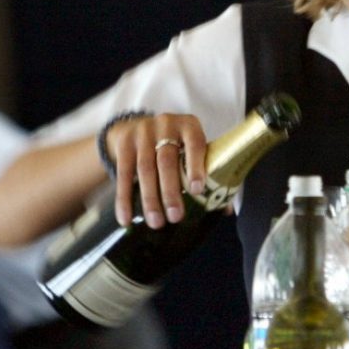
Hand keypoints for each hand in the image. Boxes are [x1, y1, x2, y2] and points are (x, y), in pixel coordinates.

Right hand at [104, 113, 209, 227]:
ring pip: (145, 169)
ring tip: (156, 222)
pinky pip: (123, 175)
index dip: (196, 166)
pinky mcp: (124, 145)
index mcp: (189, 125)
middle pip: (167, 161)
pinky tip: (126, 219)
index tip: (197, 190)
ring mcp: (142, 133)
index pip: (195, 144)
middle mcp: (165, 125)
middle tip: (175, 217)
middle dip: (171, 191)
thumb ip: (209, 173)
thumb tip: (224, 209)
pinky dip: (124, 199)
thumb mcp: (191, 148)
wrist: (138, 126)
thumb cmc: (176, 143)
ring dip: (150, 199)